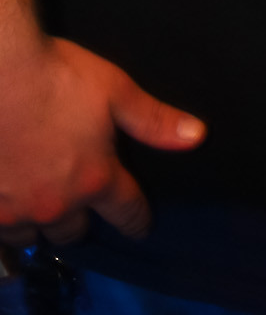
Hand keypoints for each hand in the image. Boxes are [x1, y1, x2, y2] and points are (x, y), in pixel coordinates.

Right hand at [0, 36, 204, 245]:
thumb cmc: (58, 78)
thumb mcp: (115, 91)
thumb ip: (153, 121)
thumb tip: (197, 136)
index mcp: (95, 179)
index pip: (126, 211)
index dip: (137, 221)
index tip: (141, 228)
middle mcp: (57, 205)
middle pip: (76, 231)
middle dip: (83, 221)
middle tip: (85, 207)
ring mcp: (16, 211)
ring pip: (34, 236)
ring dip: (42, 225)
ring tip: (43, 210)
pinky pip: (2, 232)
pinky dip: (9, 223)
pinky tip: (10, 208)